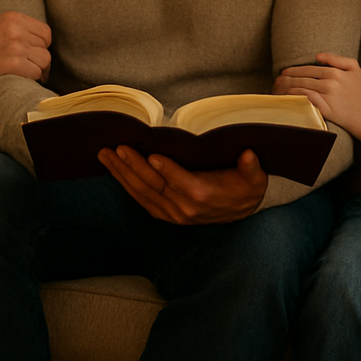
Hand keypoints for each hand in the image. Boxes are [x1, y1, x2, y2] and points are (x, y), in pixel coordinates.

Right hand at [0, 11, 50, 82]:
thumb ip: (17, 30)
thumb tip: (39, 44)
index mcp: (14, 18)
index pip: (45, 32)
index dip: (43, 45)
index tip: (36, 53)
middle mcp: (17, 30)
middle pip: (45, 47)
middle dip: (41, 58)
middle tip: (33, 67)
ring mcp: (16, 47)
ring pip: (44, 60)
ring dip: (38, 70)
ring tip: (30, 74)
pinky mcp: (12, 64)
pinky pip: (35, 73)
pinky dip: (32, 79)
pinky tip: (23, 80)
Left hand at [98, 147, 267, 224]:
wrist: (240, 210)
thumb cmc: (245, 186)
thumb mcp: (254, 177)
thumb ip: (251, 167)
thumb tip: (248, 155)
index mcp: (204, 196)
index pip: (182, 182)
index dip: (167, 169)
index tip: (151, 154)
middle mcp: (184, 208)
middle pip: (154, 186)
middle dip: (133, 166)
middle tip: (117, 147)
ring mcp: (171, 213)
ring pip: (142, 193)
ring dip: (122, 173)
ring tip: (105, 155)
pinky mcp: (164, 213)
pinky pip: (140, 199)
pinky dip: (125, 183)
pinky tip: (113, 168)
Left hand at [274, 53, 360, 135]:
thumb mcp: (356, 69)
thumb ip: (337, 59)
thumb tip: (317, 56)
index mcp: (336, 72)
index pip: (309, 69)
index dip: (293, 70)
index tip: (283, 73)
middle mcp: (331, 83)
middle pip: (302, 78)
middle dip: (285, 79)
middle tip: (275, 82)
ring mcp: (328, 97)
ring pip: (301, 89)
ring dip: (286, 89)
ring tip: (277, 90)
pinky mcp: (326, 111)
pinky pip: (305, 101)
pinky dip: (294, 98)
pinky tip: (286, 99)